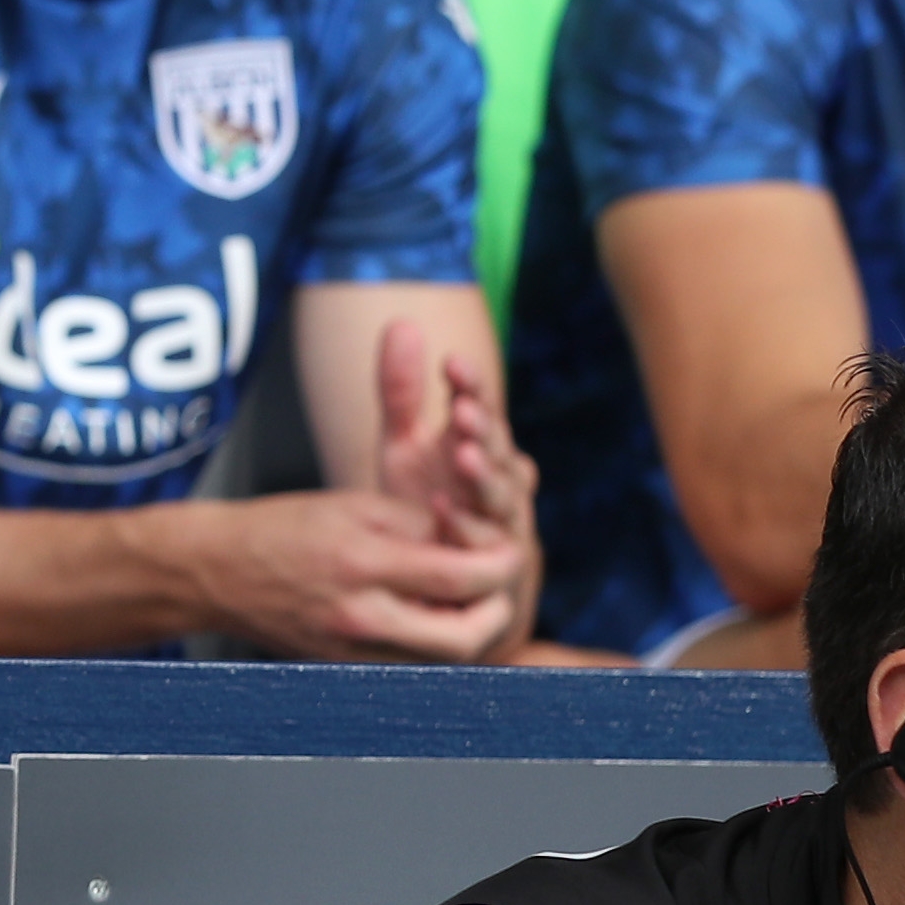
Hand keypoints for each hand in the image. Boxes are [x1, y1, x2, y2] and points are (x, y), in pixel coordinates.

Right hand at [178, 480, 530, 664]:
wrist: (215, 573)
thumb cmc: (281, 529)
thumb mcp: (354, 505)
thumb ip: (420, 524)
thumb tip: (473, 542)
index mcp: (363, 565)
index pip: (461, 576)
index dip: (500, 562)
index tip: (507, 549)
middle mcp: (359, 618)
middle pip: (463, 640)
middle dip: (495, 614)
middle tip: (496, 588)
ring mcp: (350, 650)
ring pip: (441, 661)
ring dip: (467, 632)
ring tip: (466, 599)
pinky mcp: (344, 667)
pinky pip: (410, 666)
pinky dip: (431, 643)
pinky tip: (429, 616)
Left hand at [366, 314, 540, 580]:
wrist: (444, 582)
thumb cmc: (426, 505)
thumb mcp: (403, 446)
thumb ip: (401, 394)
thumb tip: (401, 322)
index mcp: (480, 444)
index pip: (481, 406)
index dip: (471, 385)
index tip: (451, 362)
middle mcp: (501, 477)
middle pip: (499, 445)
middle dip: (484, 426)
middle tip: (463, 408)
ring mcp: (503, 520)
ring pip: (502, 492)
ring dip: (484, 474)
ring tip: (463, 454)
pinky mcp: (496, 561)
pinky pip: (487, 543)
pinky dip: (466, 528)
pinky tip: (444, 512)